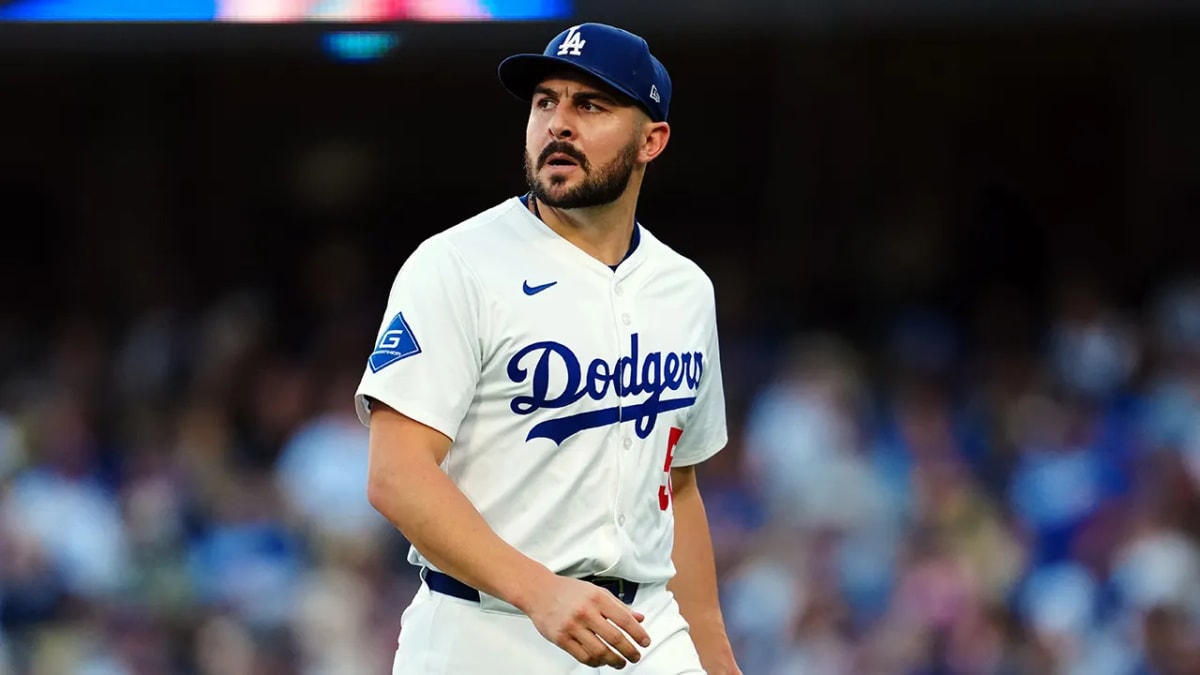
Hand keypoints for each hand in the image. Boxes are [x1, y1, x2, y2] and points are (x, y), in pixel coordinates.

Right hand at [523, 575, 651, 668]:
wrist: (539, 591)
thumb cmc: (568, 591)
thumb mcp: (597, 591)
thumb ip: (619, 606)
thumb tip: (639, 618)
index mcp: (598, 598)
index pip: (625, 620)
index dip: (639, 634)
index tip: (645, 642)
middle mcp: (586, 612)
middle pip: (615, 638)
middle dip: (630, 651)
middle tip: (636, 656)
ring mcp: (572, 626)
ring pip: (600, 651)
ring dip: (614, 661)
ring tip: (621, 662)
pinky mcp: (561, 639)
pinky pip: (583, 657)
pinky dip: (596, 662)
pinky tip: (602, 661)